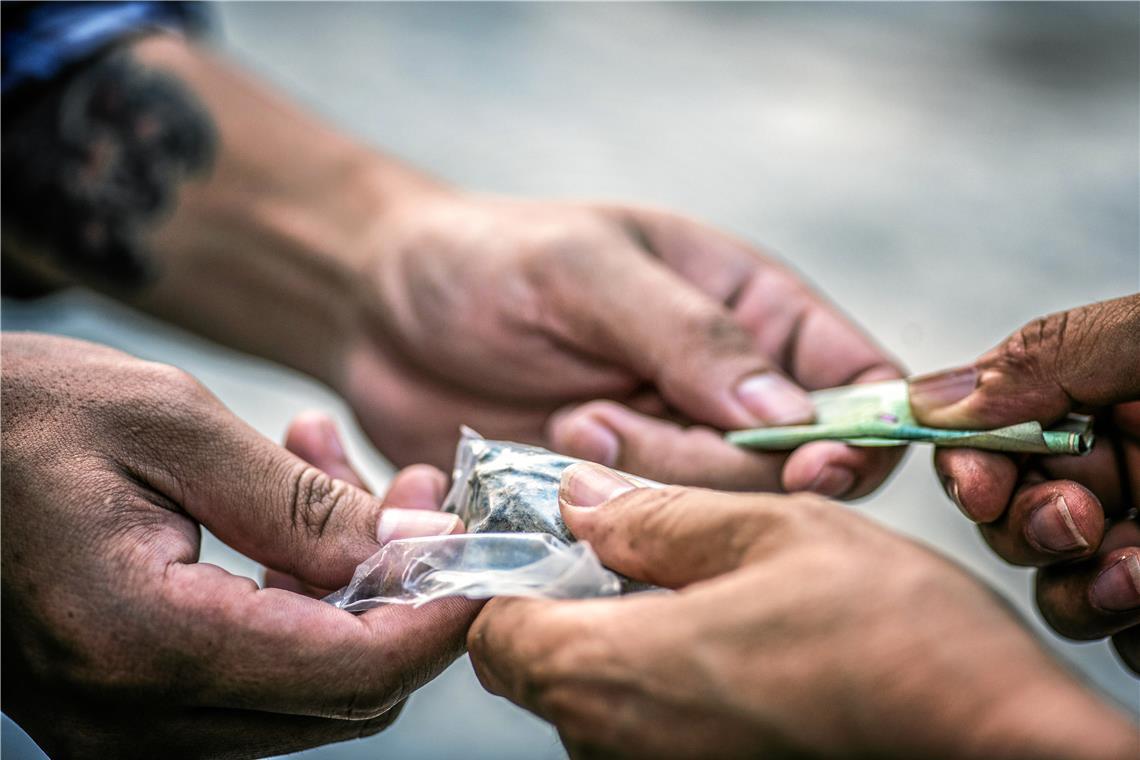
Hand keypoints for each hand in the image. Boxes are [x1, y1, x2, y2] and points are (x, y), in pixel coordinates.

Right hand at [1, 333, 475, 757]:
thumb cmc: (22, 416)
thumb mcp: (173, 428)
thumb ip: (302, 502)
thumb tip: (417, 549)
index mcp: (144, 643)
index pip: (352, 672)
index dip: (439, 618)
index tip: (481, 554)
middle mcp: (132, 715)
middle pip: (343, 692)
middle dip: (402, 594)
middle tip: (414, 492)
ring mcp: (124, 724)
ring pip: (308, 686)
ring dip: (349, 590)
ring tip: (342, 476)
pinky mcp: (127, 704)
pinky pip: (256, 675)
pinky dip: (297, 602)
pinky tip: (291, 516)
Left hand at [46, 36, 902, 500]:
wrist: (380, 312)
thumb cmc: (485, 261)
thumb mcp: (585, 268)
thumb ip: (688, 334)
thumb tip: (792, 417)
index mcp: (750, 314)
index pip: (856, 382)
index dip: (859, 433)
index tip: (815, 465)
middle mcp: (722, 395)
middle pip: (787, 474)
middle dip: (700, 464)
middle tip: (592, 422)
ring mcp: (668, 458)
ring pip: (715, 521)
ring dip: (642, 495)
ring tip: (559, 432)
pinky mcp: (612, 508)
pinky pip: (643, 548)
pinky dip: (603, 536)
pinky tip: (544, 493)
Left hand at [467, 464, 1136, 758]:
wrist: (996, 742)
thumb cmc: (897, 642)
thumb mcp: (772, 532)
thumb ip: (657, 516)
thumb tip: (581, 498)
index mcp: (613, 671)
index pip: (494, 630)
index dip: (511, 573)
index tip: (549, 534)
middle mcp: (617, 742)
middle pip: (535, 668)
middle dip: (561, 603)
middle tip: (628, 547)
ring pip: (589, 700)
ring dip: (615, 640)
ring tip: (693, 585)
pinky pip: (643, 728)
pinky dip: (658, 680)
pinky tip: (727, 639)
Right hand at [909, 294, 1139, 670]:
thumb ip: (1049, 356)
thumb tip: (930, 395)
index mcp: (1102, 398)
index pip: (992, 439)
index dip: (973, 468)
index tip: (985, 489)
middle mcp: (1117, 472)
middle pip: (1011, 519)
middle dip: (1028, 528)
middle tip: (1076, 523)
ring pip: (1058, 589)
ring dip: (1077, 590)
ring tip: (1134, 575)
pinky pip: (1117, 637)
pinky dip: (1123, 630)